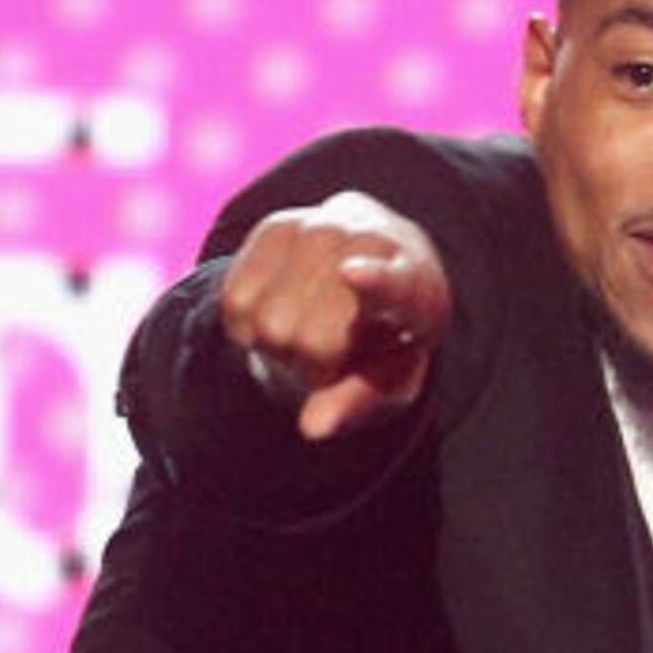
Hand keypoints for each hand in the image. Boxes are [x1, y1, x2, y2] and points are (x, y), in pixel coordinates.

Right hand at [218, 193, 452, 438]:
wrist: (370, 264)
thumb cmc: (385, 338)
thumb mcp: (390, 380)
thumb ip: (357, 402)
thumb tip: (312, 427)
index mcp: (416, 286)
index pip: (394, 285)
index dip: (373, 281)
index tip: (351, 273)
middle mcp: (369, 242)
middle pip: (310, 337)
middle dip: (313, 363)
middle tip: (335, 350)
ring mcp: (320, 226)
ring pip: (268, 321)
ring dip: (279, 343)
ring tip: (309, 324)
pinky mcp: (276, 225)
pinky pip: (236, 300)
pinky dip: (248, 324)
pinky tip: (280, 308)